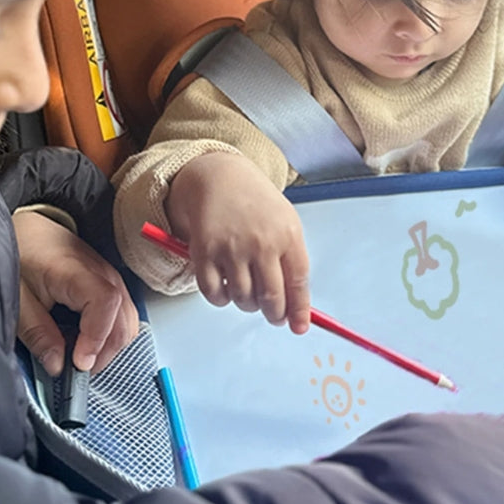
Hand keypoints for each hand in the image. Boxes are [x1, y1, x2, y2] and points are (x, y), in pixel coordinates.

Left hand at [13, 210, 138, 375]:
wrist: (31, 227)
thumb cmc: (22, 255)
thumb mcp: (18, 298)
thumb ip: (37, 333)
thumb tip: (57, 366)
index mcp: (75, 271)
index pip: (106, 303)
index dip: (97, 338)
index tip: (78, 362)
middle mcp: (101, 272)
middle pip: (124, 319)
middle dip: (104, 352)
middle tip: (75, 367)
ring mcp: (110, 276)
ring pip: (128, 320)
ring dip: (109, 345)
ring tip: (78, 354)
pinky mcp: (110, 282)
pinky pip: (123, 314)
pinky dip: (110, 333)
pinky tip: (85, 339)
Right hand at [165, 151, 311, 333]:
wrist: (220, 177)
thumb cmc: (256, 203)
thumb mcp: (285, 223)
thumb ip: (292, 262)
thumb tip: (297, 309)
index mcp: (287, 234)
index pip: (298, 282)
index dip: (299, 310)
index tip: (299, 326)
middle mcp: (260, 242)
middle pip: (272, 297)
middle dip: (274, 314)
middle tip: (272, 315)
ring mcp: (231, 247)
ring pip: (243, 299)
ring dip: (247, 304)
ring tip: (247, 289)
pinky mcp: (204, 252)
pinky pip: (214, 294)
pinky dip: (220, 299)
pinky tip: (225, 286)